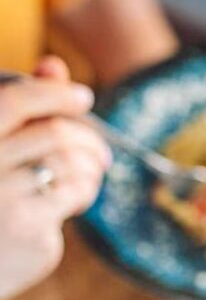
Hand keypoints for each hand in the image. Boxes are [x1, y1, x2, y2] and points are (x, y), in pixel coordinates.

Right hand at [0, 57, 110, 299]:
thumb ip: (17, 107)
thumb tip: (53, 64)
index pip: (15, 101)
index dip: (54, 93)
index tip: (83, 97)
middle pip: (55, 134)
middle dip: (88, 139)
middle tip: (102, 152)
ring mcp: (5, 205)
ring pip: (73, 166)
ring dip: (91, 167)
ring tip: (92, 174)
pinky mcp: (32, 235)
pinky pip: (75, 198)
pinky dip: (83, 194)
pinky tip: (74, 201)